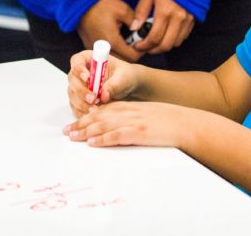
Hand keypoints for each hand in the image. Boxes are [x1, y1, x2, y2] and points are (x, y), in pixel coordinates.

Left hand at [64, 101, 191, 148]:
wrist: (184, 123)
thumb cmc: (166, 121)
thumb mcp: (144, 115)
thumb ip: (128, 119)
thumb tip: (113, 128)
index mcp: (128, 107)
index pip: (101, 111)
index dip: (85, 117)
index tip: (73, 124)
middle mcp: (127, 112)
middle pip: (98, 117)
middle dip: (80, 125)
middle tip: (66, 132)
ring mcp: (132, 122)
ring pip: (104, 125)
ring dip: (86, 132)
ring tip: (72, 137)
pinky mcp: (138, 133)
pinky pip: (117, 136)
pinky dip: (103, 139)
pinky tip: (93, 143)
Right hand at [66, 49, 138, 116]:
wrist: (128, 88)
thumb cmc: (125, 76)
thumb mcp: (123, 77)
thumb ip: (114, 84)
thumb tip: (104, 95)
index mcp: (88, 59)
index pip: (77, 61)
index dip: (80, 69)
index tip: (88, 78)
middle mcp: (80, 73)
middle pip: (73, 80)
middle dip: (81, 90)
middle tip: (93, 99)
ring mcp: (78, 87)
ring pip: (73, 95)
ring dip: (82, 103)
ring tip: (95, 110)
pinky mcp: (79, 101)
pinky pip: (76, 107)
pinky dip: (82, 112)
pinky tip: (92, 115)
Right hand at [76, 0, 141, 61]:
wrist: (79, 3)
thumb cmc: (99, 5)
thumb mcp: (122, 9)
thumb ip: (134, 20)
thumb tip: (138, 28)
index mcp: (112, 41)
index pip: (132, 57)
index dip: (140, 51)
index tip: (142, 44)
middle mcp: (102, 49)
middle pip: (122, 60)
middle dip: (131, 52)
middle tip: (134, 41)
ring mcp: (94, 49)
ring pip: (113, 57)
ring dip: (121, 52)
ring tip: (124, 39)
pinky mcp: (89, 46)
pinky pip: (103, 53)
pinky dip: (111, 49)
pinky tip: (113, 37)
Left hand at [131, 0, 193, 54]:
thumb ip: (142, 10)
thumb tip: (135, 28)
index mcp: (165, 12)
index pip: (154, 38)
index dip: (144, 46)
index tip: (137, 45)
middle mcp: (178, 19)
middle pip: (166, 45)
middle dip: (153, 50)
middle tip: (145, 48)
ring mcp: (187, 20)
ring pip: (176, 43)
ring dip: (164, 46)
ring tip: (154, 42)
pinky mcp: (193, 20)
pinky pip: (183, 37)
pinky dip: (174, 40)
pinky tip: (166, 35)